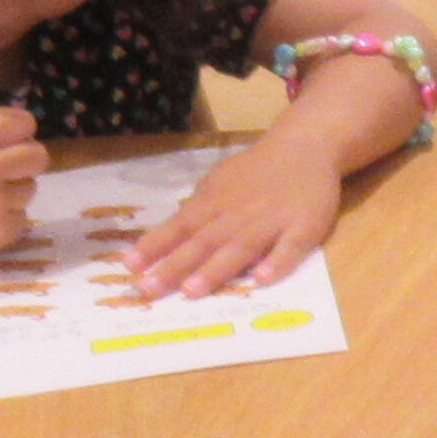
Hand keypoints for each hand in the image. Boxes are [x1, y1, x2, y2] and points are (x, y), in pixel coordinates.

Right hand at [0, 103, 44, 256]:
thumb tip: (23, 125)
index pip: (25, 123)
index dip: (16, 130)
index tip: (6, 138)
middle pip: (38, 157)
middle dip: (24, 159)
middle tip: (4, 165)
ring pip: (29, 189)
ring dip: (11, 189)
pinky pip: (20, 219)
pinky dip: (4, 217)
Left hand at [126, 129, 335, 295]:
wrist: (306, 146)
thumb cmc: (257, 171)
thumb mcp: (220, 183)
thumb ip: (200, 209)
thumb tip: (170, 236)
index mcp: (215, 203)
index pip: (179, 227)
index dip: (155, 246)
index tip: (130, 267)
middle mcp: (237, 214)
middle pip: (203, 242)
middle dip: (175, 267)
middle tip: (149, 289)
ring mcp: (271, 221)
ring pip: (240, 247)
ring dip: (215, 269)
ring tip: (192, 291)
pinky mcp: (304, 227)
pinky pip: (290, 248)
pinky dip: (277, 263)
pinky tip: (262, 280)